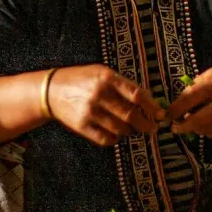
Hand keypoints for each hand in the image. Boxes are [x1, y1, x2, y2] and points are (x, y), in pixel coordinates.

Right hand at [48, 64, 162, 147]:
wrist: (51, 90)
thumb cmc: (81, 79)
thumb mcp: (101, 72)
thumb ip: (123, 84)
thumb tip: (148, 99)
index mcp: (107, 78)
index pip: (136, 94)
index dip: (152, 106)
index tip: (161, 114)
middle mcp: (99, 94)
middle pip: (131, 115)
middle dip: (146, 124)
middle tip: (153, 128)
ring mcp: (90, 112)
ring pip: (120, 129)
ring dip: (130, 131)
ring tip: (132, 129)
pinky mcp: (81, 126)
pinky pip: (106, 139)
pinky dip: (115, 139)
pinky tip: (116, 134)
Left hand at [166, 66, 211, 139]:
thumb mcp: (210, 74)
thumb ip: (194, 88)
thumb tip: (176, 105)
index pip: (189, 99)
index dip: (174, 109)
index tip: (165, 116)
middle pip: (198, 120)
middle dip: (183, 126)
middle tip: (174, 128)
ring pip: (205, 129)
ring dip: (194, 129)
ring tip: (190, 123)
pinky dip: (206, 131)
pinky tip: (205, 125)